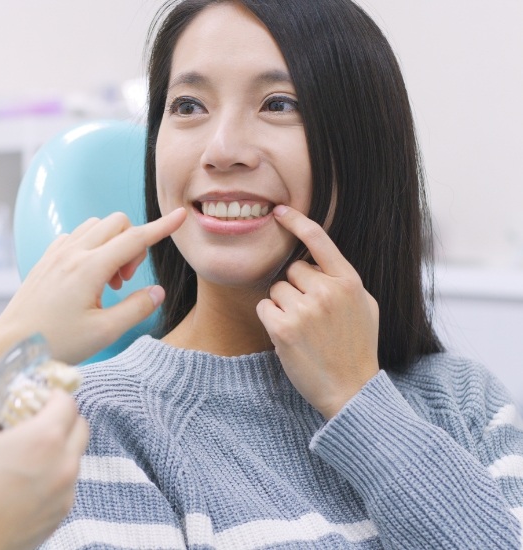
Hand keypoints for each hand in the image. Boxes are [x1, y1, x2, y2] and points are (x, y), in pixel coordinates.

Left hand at [0, 208, 186, 363]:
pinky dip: (92, 247)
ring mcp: (56, 253)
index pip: (136, 238)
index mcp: (89, 268)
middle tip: (125, 281)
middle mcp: (72, 253)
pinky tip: (88, 276)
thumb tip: (157, 291)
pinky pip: (77, 236)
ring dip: (112, 244)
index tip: (180, 217)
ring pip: (96, 226)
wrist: (9, 346)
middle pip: (117, 223)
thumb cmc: (56, 343)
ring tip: (107, 281)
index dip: (162, 227)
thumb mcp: (105, 332)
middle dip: (133, 245)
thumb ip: (137, 308)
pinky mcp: (46, 259)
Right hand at [0, 367, 87, 549]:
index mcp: (46, 438)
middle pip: (80, 426)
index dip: (53, 395)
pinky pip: (68, 484)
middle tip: (36, 419)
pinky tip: (29, 479)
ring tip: (30, 451)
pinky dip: (56, 474)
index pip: (67, 402)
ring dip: (62, 446)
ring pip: (76, 456)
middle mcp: (65, 463)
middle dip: (63, 417)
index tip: (36, 397)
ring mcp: (66, 491)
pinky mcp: (61, 515)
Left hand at [256, 206, 378, 418]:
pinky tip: (289, 337)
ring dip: (283, 306)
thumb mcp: (365, 307)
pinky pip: (264, 308)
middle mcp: (327, 291)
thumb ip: (343, 281)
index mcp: (349, 282)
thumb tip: (319, 261)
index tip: (279, 211)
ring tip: (303, 330)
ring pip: (276, 290)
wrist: (351, 390)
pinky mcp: (284, 328)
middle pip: (292, 271)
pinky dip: (271, 320)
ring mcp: (305, 309)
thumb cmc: (358, 348)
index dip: (297, 221)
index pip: (319, 240)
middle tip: (311, 316)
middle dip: (295, 288)